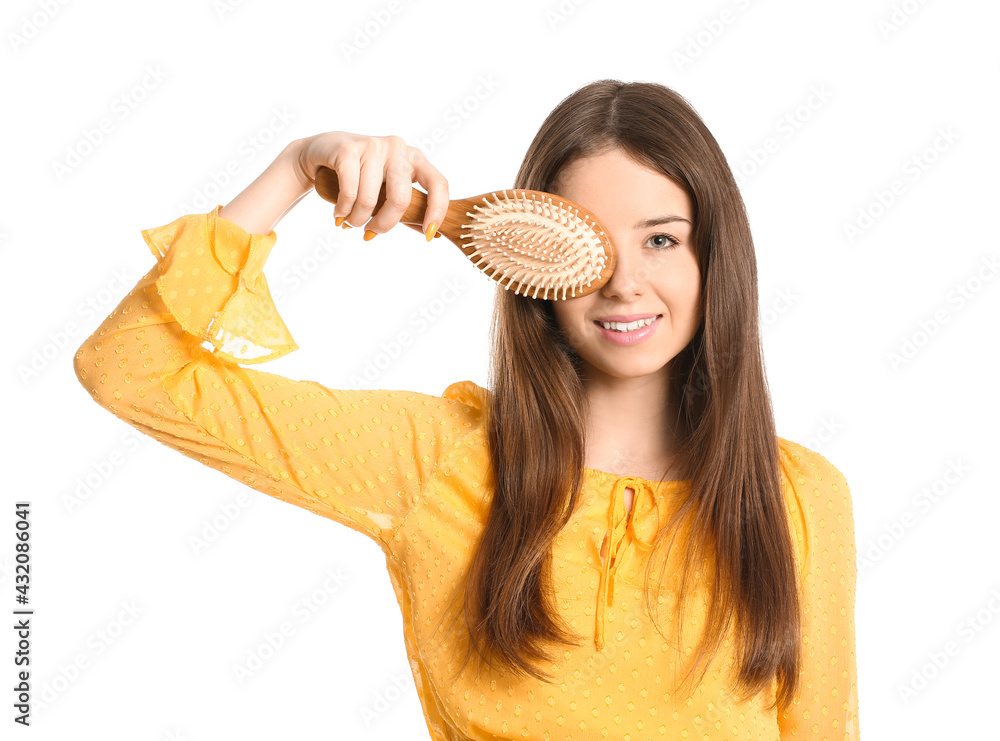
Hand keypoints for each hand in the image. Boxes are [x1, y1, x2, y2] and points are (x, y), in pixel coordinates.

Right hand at [291, 131, 448, 238]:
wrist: (322, 152)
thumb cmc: (362, 176)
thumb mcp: (388, 190)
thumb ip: (408, 210)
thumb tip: (432, 234)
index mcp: (414, 158)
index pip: (438, 183)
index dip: (437, 211)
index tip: (429, 235)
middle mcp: (397, 148)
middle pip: (400, 199)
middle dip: (384, 224)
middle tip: (370, 233)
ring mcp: (373, 146)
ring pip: (370, 200)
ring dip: (357, 220)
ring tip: (349, 222)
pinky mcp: (348, 149)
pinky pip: (349, 193)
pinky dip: (343, 210)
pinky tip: (339, 213)